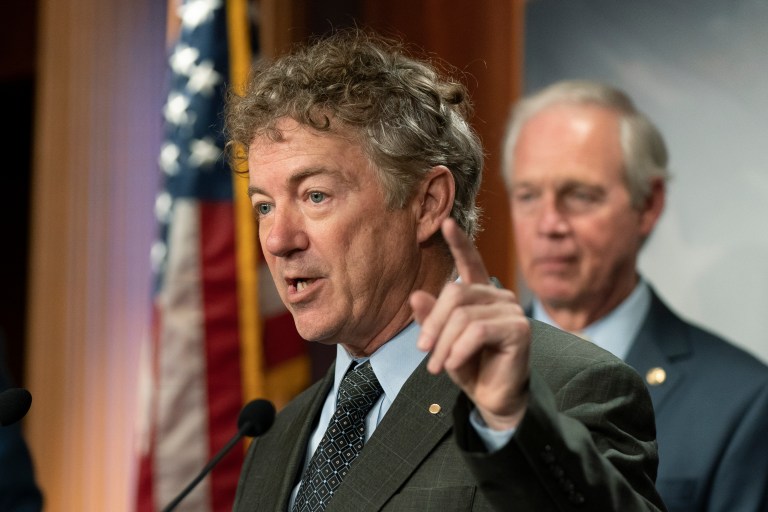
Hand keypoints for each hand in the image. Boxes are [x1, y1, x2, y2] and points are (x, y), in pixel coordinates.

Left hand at [410, 218, 530, 429]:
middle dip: (434, 325)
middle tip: (424, 352)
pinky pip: (476, 331)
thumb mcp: (442, 341)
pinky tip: (454, 364)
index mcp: (479, 295)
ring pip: (462, 316)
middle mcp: (498, 296)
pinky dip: (458, 350)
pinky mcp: (518, 329)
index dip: (459, 242)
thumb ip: (431, 318)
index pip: (470, 262)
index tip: (447, 222)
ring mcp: (511, 310)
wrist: (493, 398)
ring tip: (437, 367)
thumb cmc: (470, 366)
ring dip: (444, 345)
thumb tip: (416, 295)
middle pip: (455, 293)